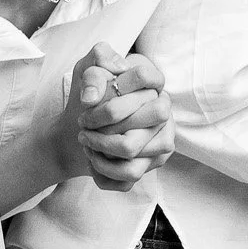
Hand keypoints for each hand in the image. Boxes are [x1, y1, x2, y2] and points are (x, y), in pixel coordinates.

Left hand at [65, 44, 175, 189]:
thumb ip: (92, 70)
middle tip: (83, 128)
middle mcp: (165, 112)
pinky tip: (93, 160)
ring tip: (87, 145)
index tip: (86, 103)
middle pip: (137, 126)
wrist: (90, 119)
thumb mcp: (87, 71)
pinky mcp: (152, 163)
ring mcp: (162, 140)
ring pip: (130, 158)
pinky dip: (102, 174)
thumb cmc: (93, 91)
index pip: (144, 77)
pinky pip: (126, 179)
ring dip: (100, 156)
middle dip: (100, 133)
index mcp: (154, 84)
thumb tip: (91, 97)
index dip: (112, 91)